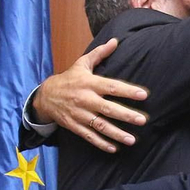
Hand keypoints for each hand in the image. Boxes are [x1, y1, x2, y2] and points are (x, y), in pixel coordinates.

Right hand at [32, 37, 149, 152]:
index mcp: (89, 83)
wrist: (45, 96)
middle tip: (142, 120)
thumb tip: (115, 40)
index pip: (111, 86)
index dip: (127, 90)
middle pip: (108, 108)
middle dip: (126, 115)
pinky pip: (89, 136)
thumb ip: (100, 53)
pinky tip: (114, 148)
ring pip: (100, 126)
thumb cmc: (69, 78)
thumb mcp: (82, 64)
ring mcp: (80, 114)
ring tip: (132, 139)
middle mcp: (85, 99)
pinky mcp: (75, 126)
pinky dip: (101, 143)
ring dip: (116, 134)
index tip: (143, 94)